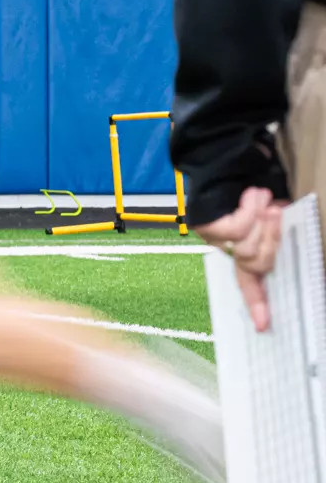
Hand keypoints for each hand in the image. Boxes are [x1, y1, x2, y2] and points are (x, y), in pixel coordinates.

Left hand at [196, 186, 286, 330]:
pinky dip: (250, 210)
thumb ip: (271, 235)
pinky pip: (238, 229)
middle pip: (257, 263)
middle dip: (272, 238)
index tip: (264, 325)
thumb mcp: (271, 214)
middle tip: (277, 211)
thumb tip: (276, 247)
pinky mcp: (205, 224)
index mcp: (241, 249)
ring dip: (262, 220)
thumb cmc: (252, 184)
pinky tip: (251, 195)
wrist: (225, 157)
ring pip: (248, 247)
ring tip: (263, 197)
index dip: (257, 304)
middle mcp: (225, 247)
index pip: (248, 283)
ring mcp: (213, 237)